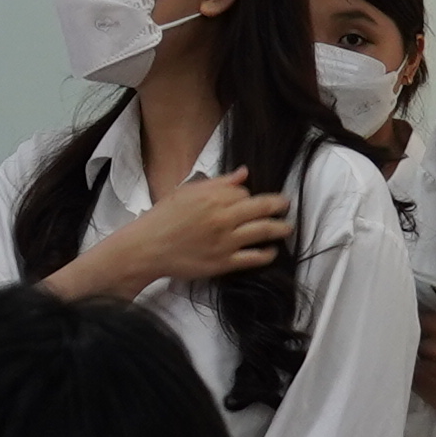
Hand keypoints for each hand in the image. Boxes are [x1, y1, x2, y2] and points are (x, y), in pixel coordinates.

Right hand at [49, 169, 289, 302]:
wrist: (148, 247)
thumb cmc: (163, 218)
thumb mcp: (187, 191)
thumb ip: (218, 182)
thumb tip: (243, 174)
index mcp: (213, 197)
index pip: (245, 192)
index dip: (250, 194)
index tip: (251, 199)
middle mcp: (223, 217)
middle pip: (262, 208)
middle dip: (279, 205)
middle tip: (286, 205)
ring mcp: (226, 241)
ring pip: (264, 231)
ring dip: (280, 228)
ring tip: (287, 227)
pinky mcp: (224, 262)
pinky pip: (254, 257)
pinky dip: (267, 254)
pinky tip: (272, 251)